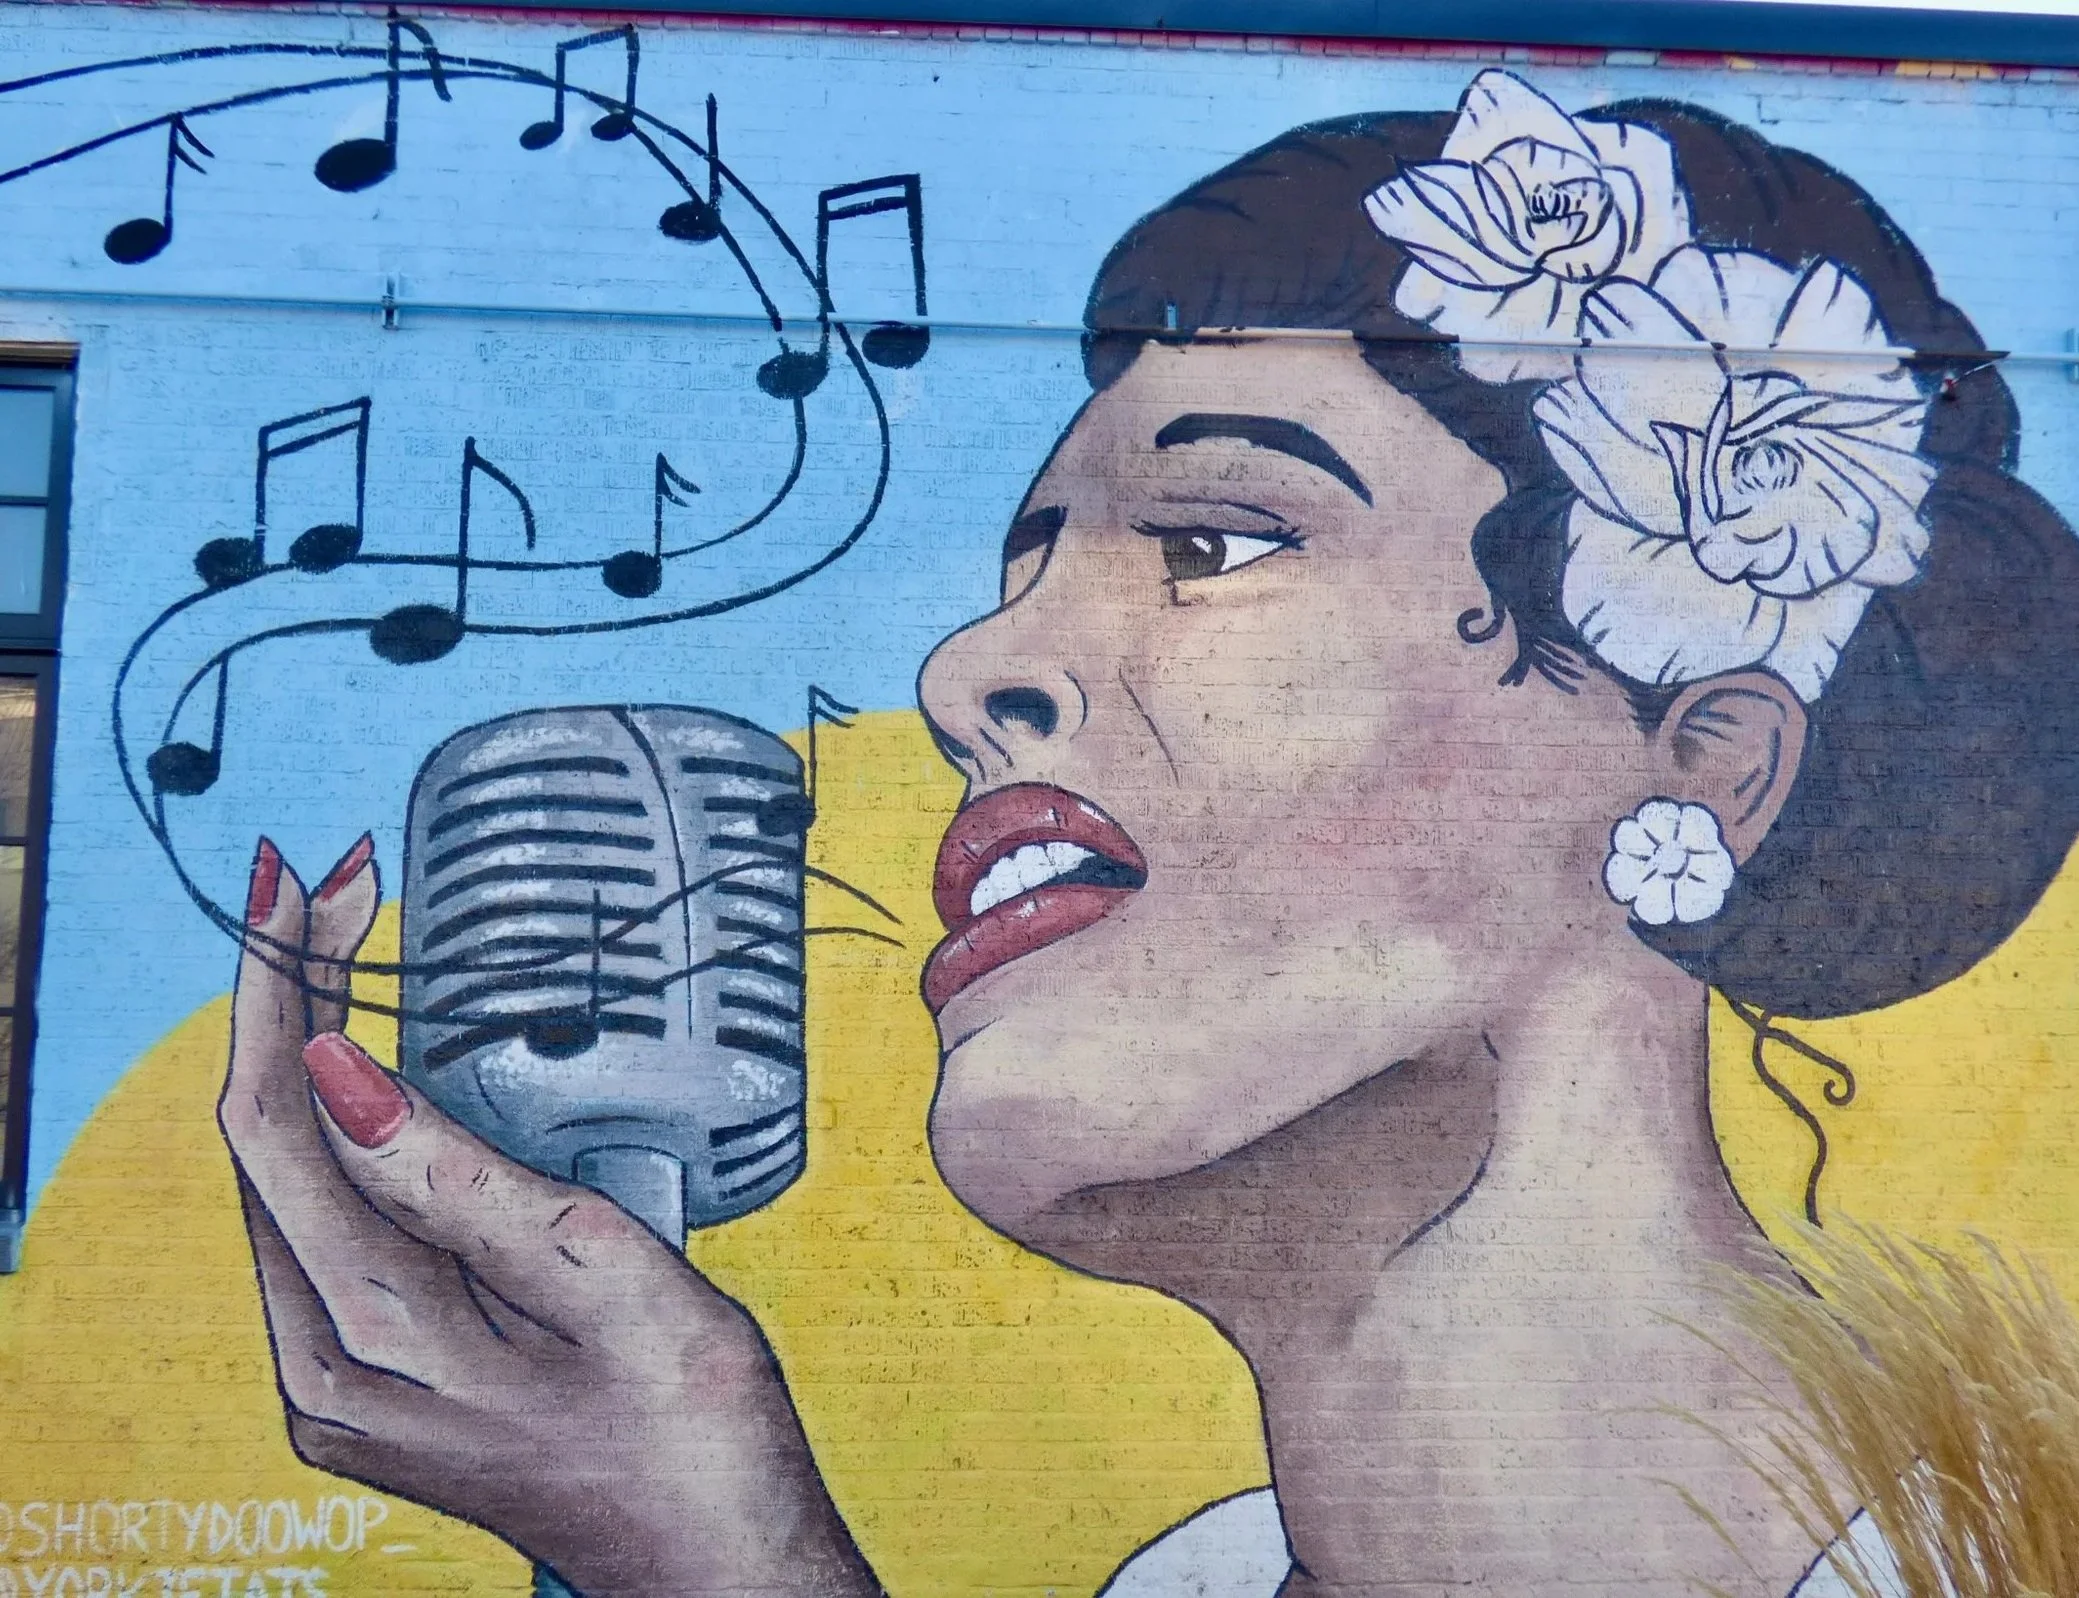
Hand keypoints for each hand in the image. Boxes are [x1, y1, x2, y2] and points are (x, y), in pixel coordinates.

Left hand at [217, 836, 876, 1597]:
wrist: (719, 1557)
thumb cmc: (692, 1433)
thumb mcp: (605, 1283)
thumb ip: (462, 1181)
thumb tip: (338, 1072)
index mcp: (372, 1342)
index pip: (277, 1126)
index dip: (278, 988)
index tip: (303, 881)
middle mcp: (325, 1368)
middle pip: (268, 1143)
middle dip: (289, 997)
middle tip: (339, 885)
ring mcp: (342, 1379)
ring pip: (289, 1177)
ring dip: (307, 1051)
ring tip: (345, 943)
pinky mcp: (377, 1374)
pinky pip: (328, 1221)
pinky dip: (340, 1123)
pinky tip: (370, 1066)